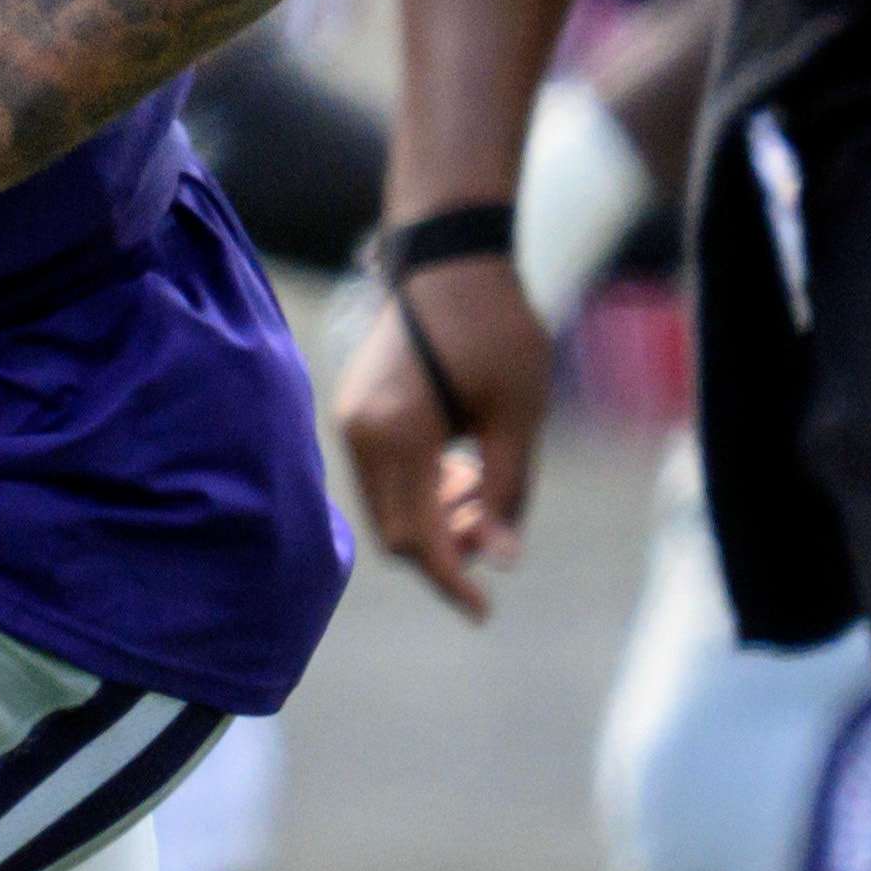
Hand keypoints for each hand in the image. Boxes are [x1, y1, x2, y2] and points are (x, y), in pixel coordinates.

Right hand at [339, 253, 555, 618]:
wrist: (450, 258)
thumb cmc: (495, 329)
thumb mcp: (519, 415)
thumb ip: (506, 491)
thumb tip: (501, 558)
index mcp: (398, 437)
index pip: (418, 538)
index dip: (452, 580)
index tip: (484, 611)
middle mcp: (360, 434)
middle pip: (395, 530)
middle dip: (445, 547)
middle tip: (495, 530)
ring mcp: (351, 421)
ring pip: (387, 504)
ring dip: (433, 516)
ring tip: (480, 487)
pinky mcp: (355, 410)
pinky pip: (382, 474)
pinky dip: (418, 487)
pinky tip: (457, 465)